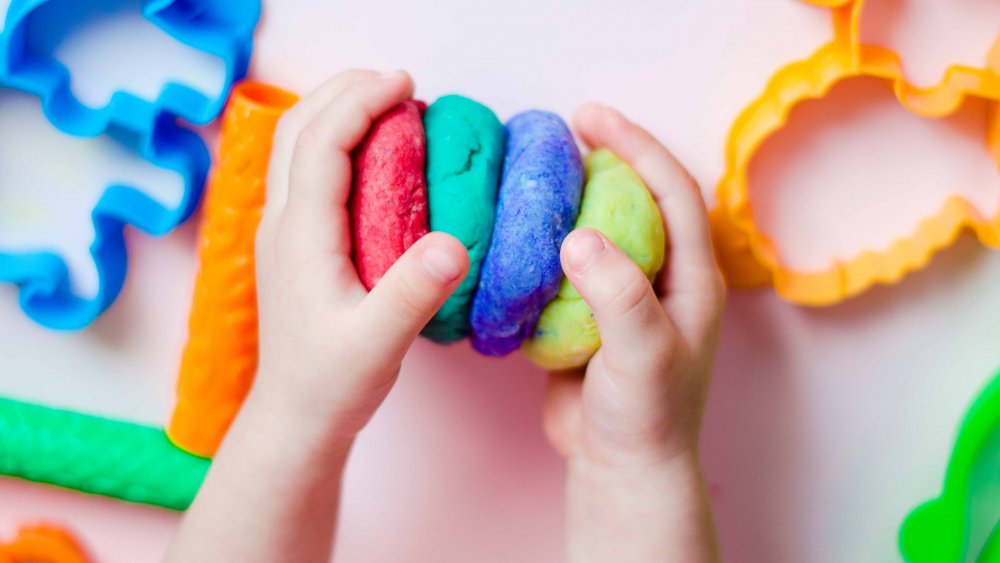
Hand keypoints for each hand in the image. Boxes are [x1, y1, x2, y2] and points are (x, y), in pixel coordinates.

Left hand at [253, 69, 468, 437]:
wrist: (296, 417)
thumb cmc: (334, 382)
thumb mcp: (379, 342)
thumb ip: (414, 292)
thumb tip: (455, 243)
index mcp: (300, 235)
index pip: (322, 142)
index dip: (361, 101)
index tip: (406, 83)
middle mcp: (282, 222)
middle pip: (299, 127)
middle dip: (345, 90)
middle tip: (399, 82)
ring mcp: (282, 231)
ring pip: (297, 146)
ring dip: (337, 111)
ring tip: (388, 103)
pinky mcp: (293, 243)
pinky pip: (307, 170)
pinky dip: (337, 140)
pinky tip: (374, 154)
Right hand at [544, 103, 724, 562]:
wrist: (620, 467)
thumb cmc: (647, 417)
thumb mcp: (643, 352)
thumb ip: (618, 294)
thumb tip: (577, 236)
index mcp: (692, 277)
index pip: (672, 192)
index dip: (637, 146)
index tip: (592, 118)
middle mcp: (663, 277)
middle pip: (639, 197)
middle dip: (608, 156)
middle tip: (565, 126)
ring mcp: (627, 294)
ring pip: (603, 226)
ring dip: (574, 194)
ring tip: (540, 168)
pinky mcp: (592, 313)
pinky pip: (571, 262)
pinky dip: (547, 238)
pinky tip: (520, 228)